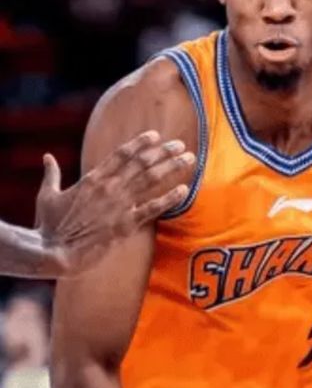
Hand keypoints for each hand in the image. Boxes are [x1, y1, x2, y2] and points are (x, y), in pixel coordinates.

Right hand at [35, 130, 194, 276]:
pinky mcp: (125, 225)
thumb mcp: (47, 195)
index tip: (155, 135)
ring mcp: (119, 205)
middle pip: (142, 163)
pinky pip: (152, 208)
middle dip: (163, 152)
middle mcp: (109, 187)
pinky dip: (169, 198)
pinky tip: (184, 189)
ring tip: (189, 159)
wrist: (54, 252)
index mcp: (92, 179)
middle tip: (180, 145)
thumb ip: (52, 174)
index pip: (121, 154)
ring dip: (172, 167)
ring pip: (151, 179)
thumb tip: (47, 157)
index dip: (140, 143)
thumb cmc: (48, 226)